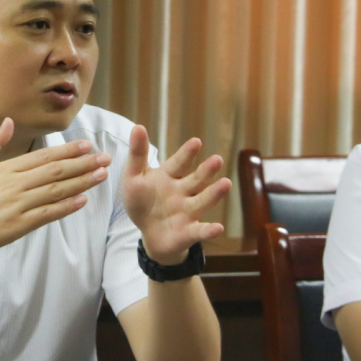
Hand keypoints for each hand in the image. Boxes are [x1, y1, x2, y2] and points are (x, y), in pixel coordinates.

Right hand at [0, 118, 110, 259]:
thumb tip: (8, 120)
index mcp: (6, 169)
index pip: (43, 156)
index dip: (68, 150)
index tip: (88, 145)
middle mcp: (15, 184)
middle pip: (55, 171)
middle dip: (83, 164)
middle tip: (105, 158)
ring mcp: (17, 205)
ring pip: (55, 191)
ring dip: (81, 182)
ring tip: (101, 176)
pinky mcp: (17, 225)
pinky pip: (46, 214)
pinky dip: (65, 207)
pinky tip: (82, 201)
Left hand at [123, 126, 230, 262]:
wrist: (148, 233)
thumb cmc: (142, 201)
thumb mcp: (134, 177)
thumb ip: (137, 154)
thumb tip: (138, 126)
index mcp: (170, 176)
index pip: (180, 163)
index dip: (187, 154)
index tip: (196, 142)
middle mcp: (184, 192)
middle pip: (197, 180)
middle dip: (207, 171)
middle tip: (217, 160)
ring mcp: (188, 212)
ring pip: (203, 201)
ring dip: (214, 194)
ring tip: (226, 183)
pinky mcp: (189, 232)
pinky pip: (199, 231)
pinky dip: (209, 230)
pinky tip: (218, 227)